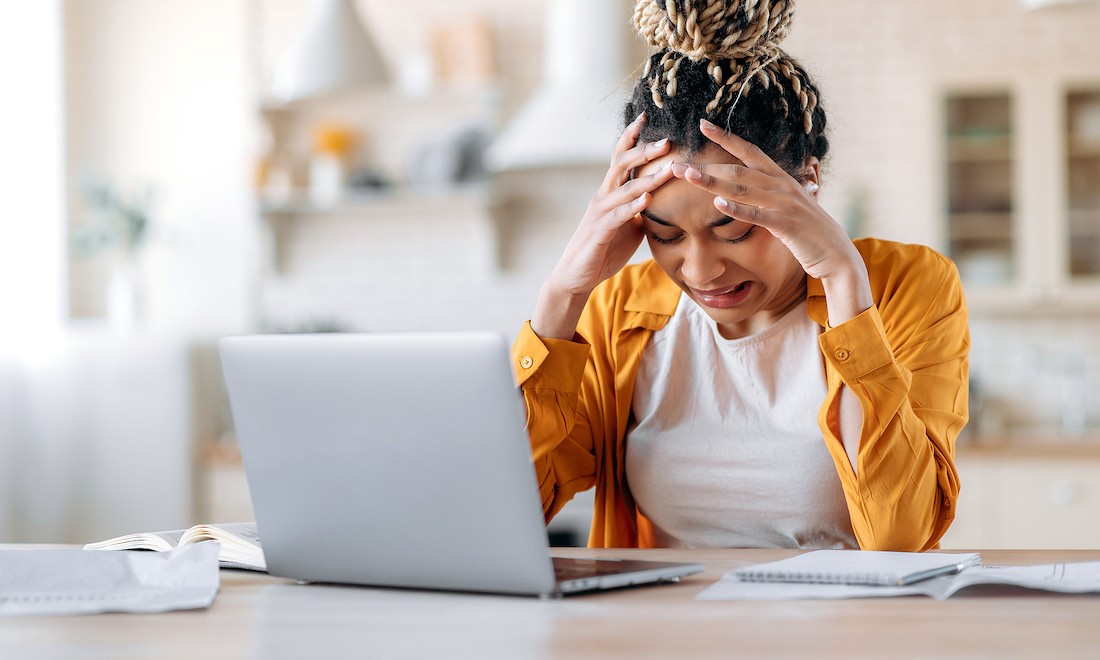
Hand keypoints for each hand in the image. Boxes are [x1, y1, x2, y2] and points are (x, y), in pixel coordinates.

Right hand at [533, 114, 674, 338]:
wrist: (577, 275)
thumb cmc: (604, 249)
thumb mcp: (629, 225)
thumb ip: (642, 210)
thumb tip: (664, 200)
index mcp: (611, 192)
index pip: (621, 157)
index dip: (633, 137)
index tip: (647, 116)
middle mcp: (603, 196)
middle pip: (622, 164)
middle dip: (645, 150)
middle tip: (668, 140)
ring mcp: (600, 212)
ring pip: (624, 188)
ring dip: (648, 178)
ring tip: (669, 168)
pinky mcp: (599, 231)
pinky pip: (618, 215)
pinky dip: (633, 207)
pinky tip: (648, 200)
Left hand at [673, 119, 872, 323]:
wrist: (836, 255)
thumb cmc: (809, 233)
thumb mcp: (789, 208)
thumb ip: (771, 196)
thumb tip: (754, 189)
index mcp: (781, 178)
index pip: (750, 151)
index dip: (726, 137)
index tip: (703, 125)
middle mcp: (782, 185)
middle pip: (738, 170)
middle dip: (706, 166)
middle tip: (677, 164)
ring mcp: (785, 203)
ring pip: (742, 188)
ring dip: (712, 182)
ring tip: (688, 176)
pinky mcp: (786, 224)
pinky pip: (757, 214)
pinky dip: (737, 208)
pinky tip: (718, 203)